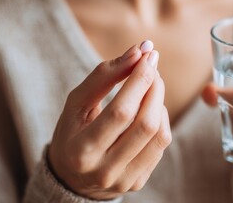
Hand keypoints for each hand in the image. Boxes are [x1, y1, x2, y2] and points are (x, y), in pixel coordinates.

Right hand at [48, 42, 171, 199]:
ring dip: (160, 102)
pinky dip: (161, 120)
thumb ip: (103, 76)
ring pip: (159, 135)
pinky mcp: (138, 182)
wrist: (71, 177)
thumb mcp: (76, 103)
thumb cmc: (71, 133)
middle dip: (154, 87)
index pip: (121, 112)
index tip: (147, 55)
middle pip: (145, 124)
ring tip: (150, 86)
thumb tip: (138, 51)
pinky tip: (150, 110)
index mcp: (82, 151)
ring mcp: (124, 180)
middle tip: (151, 66)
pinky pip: (161, 146)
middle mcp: (104, 170)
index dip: (139, 80)